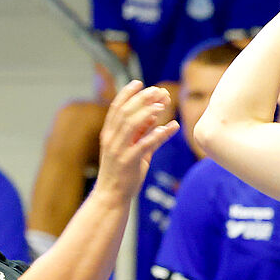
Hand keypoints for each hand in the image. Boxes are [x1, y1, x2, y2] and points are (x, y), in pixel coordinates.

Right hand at [94, 81, 178, 201]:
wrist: (111, 196)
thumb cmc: (122, 173)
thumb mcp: (132, 149)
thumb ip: (142, 133)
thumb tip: (155, 117)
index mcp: (109, 133)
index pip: (116, 107)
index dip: (127, 93)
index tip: (139, 82)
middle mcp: (111, 139)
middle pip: (125, 111)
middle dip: (142, 99)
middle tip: (158, 90)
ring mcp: (119, 150)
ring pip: (131, 124)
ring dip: (148, 112)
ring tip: (163, 105)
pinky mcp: (129, 162)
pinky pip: (144, 145)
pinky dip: (157, 134)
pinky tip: (170, 127)